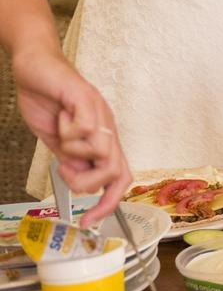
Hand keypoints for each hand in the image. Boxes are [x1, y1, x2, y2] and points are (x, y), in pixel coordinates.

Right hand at [11, 42, 130, 226]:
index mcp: (102, 140)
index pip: (119, 177)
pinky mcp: (87, 98)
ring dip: (72, 150)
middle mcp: (107, 127)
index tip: (89, 221)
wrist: (35, 69)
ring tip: (61, 131)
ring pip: (101, 150)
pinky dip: (67, 129)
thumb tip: (80, 185)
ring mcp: (99, 112)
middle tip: (65, 167)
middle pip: (116, 170)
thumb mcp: (60, 143)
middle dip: (87, 181)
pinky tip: (61, 116)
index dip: (108, 203)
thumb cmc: (48, 102)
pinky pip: (85, 128)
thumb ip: (72, 162)